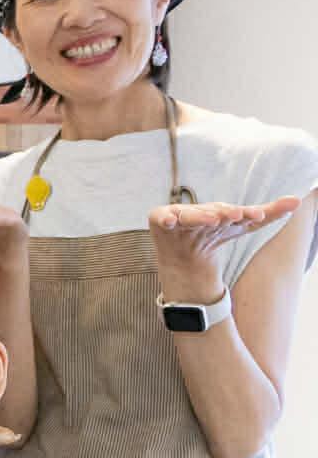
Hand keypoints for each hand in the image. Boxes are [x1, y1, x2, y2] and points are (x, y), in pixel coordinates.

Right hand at [147, 198, 300, 301]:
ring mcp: (179, 216)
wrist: (185, 256)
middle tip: (235, 215)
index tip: (257, 215)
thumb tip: (298, 201)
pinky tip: (171, 220)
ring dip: (201, 217)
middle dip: (223, 213)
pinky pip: (161, 218)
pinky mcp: (160, 221)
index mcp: (218, 209)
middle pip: (211, 212)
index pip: (232, 211)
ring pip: (190, 216)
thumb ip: (269, 213)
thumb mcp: (243, 226)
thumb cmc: (214, 234)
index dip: (244, 213)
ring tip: (213, 219)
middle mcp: (200, 210)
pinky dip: (165, 218)